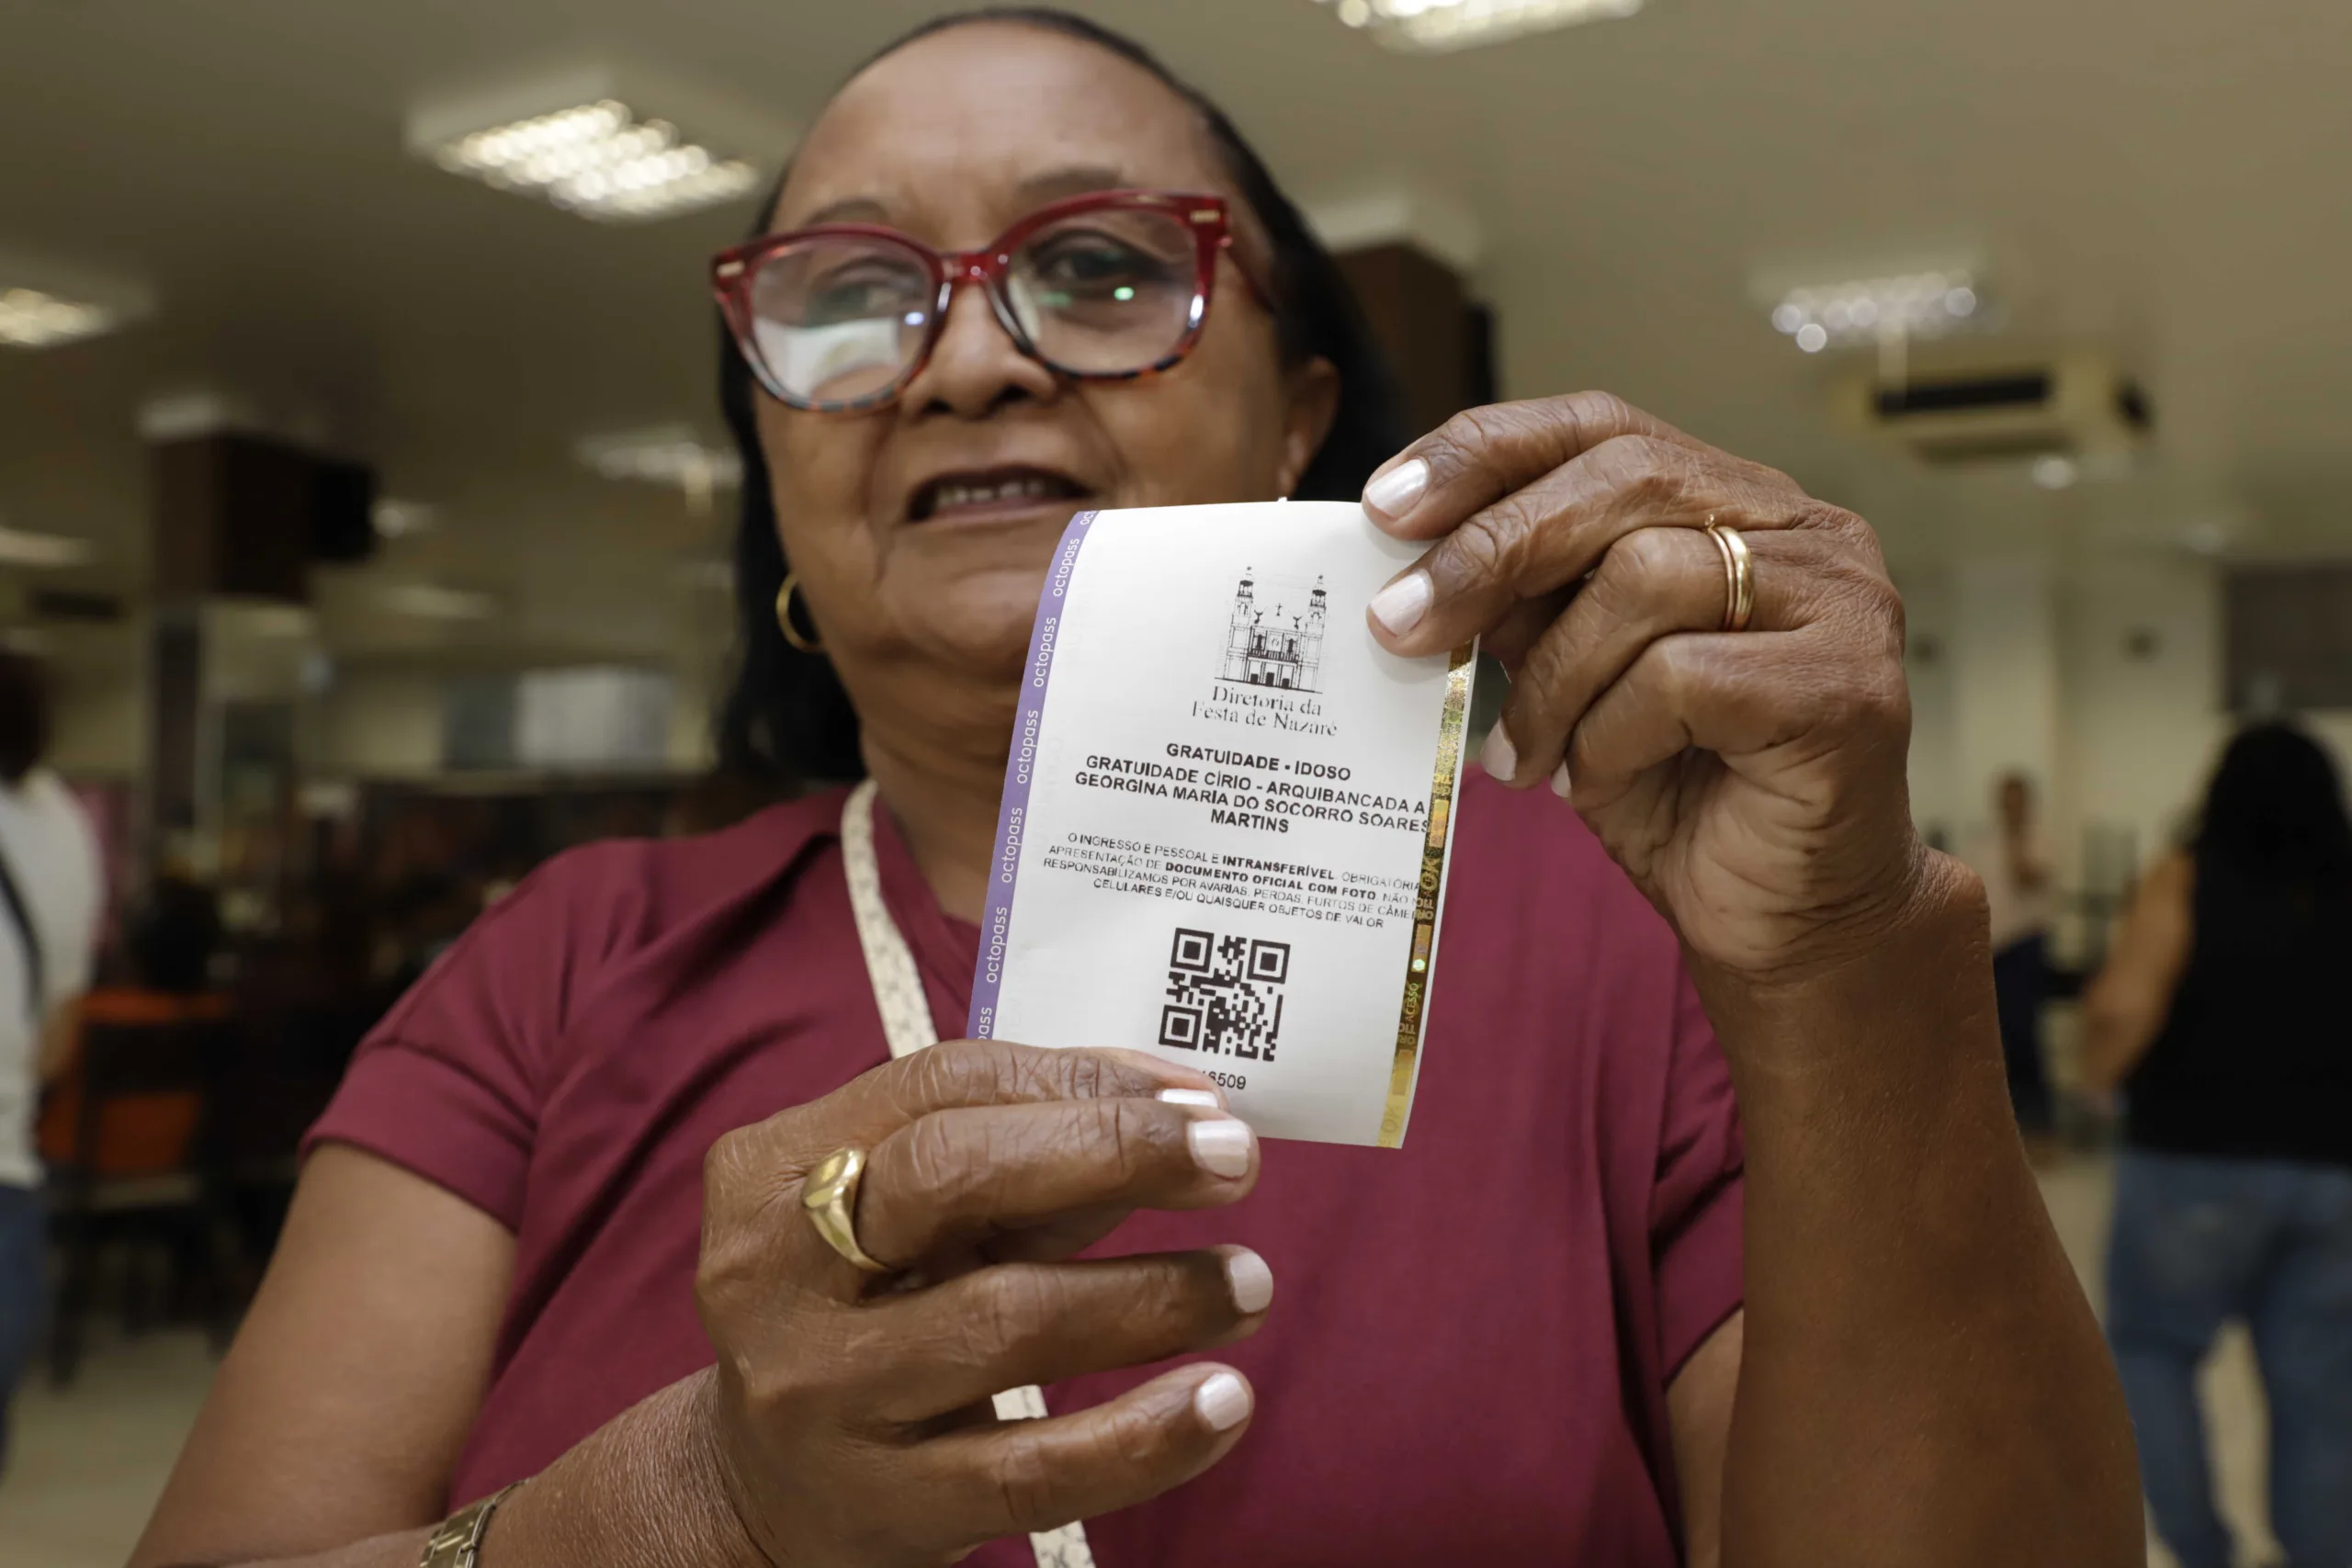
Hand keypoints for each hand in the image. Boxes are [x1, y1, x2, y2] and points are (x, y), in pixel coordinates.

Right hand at [694, 1040, 1268, 1567]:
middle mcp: (777, 1273)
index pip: (940, 1084)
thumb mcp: (919, 1219)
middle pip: (951, 1175)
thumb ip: (1031, 1155)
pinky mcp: (880, 1505)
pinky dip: (1143, 1437)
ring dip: (1153, 1296)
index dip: (1080, 1081)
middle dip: (1111, 1151)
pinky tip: (1220, 1403)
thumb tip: (1181, 1107)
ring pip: (1004, 1322)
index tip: (1196, 1100)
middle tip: (1234, 1159)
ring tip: (1248, 1285)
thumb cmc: (870, 1311)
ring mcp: (820, 1393)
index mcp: (779, 1168)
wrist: (760, 1493)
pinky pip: (1031, 1470)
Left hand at [1360, 392, 1919, 979]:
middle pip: (1625, 480)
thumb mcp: (1573, 678)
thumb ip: (1525, 606)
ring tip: (1522, 754)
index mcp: (1737, 503)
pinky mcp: (1845, 686)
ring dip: (1552, 678)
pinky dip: (1608, 734)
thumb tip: (1413, 563)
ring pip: (1645, 579)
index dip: (1489, 451)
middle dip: (1491, 549)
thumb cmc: (1679, 792)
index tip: (1387, 507)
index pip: (1605, 428)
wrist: (1785, 920)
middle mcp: (1804, 530)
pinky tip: (1590, 780)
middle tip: (1401, 624)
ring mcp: (1840, 602)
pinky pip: (1683, 676)